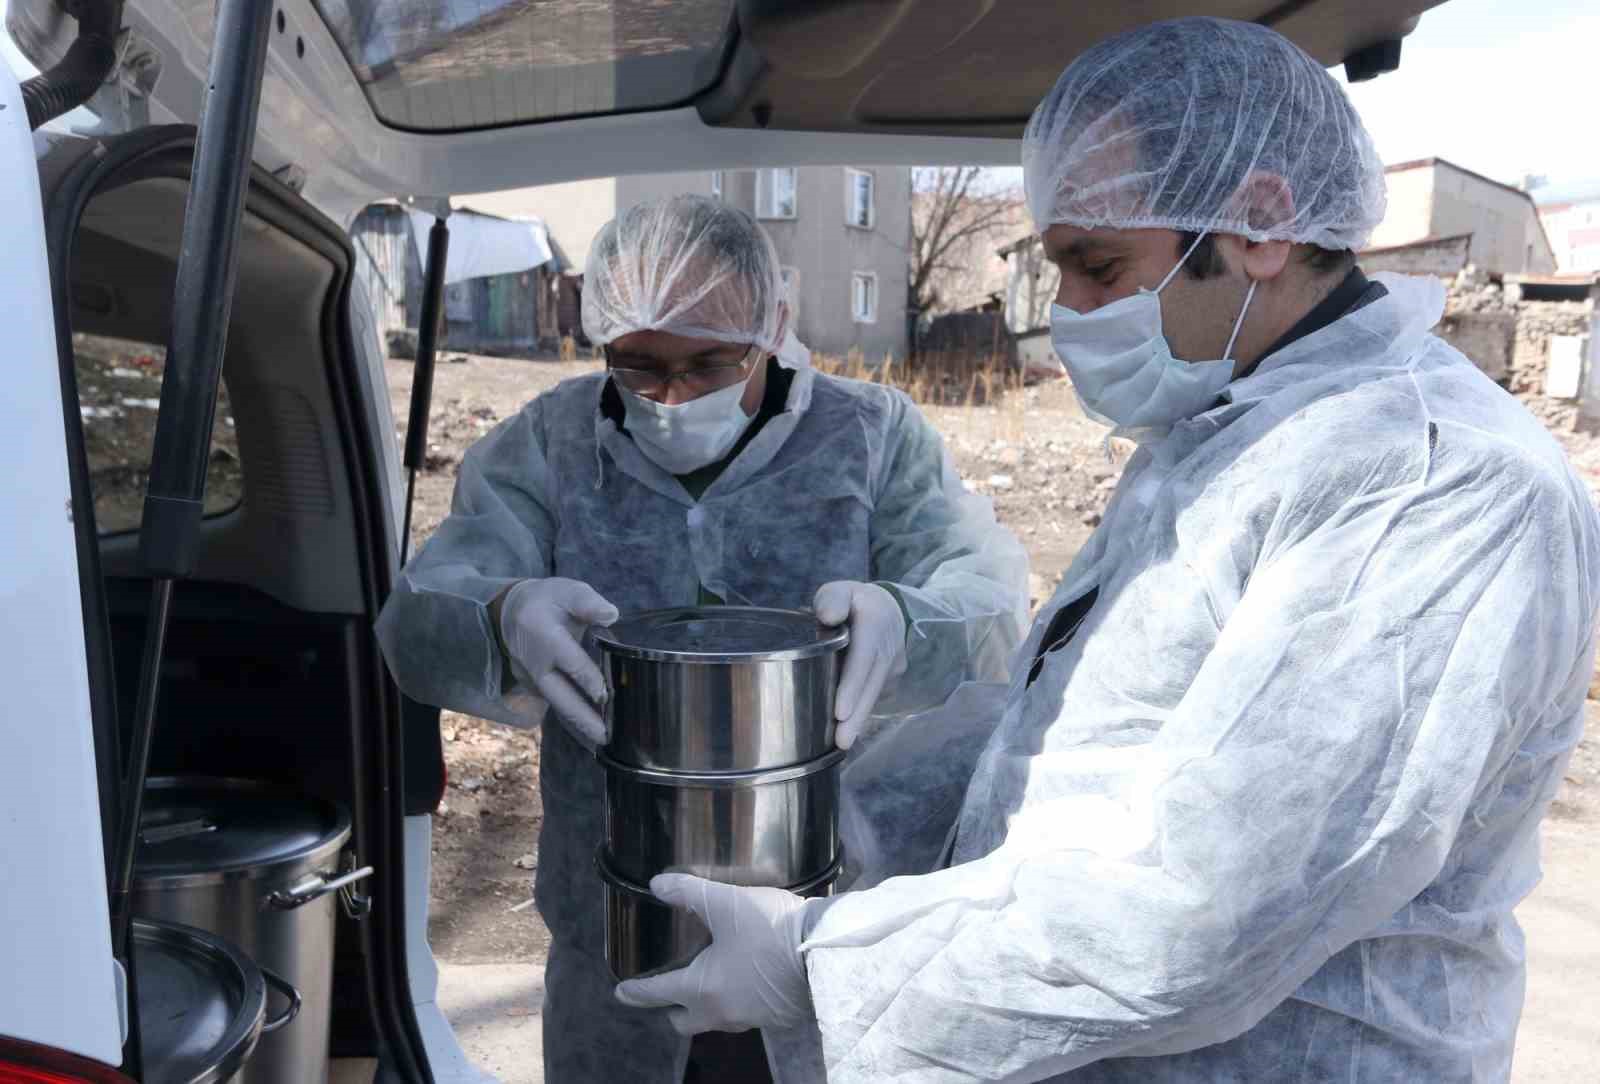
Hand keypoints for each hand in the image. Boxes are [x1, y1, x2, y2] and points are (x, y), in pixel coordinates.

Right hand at [499, 578, 618, 744]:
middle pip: (557, 693)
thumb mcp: (567, 591)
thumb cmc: (547, 601)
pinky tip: (593, 729)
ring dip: (578, 722)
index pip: (568, 660)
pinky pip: (556, 703)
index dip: (586, 678)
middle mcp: (534, 661)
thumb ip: (588, 602)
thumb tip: (611, 615)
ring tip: (603, 739)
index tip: (604, 696)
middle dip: (581, 716)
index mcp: (542, 633)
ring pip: (556, 703)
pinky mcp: (536, 687)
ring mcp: (532, 677)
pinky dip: (573, 717)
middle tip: (604, 736)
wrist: (512, 613)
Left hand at [613, 874, 822, 1034]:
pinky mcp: (777, 1016)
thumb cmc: (771, 929)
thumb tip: (658, 884)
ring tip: (708, 980)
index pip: (658, 993)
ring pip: (716, 1019)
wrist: (825, 951)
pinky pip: (745, 1014)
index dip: (636, 991)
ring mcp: (751, 1018)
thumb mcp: (726, 903)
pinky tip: (745, 979)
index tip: (621, 993)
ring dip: (706, 1004)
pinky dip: (737, 1001)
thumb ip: (689, 892)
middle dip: (672, 1009)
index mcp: (703, 988)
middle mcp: (723, 1011)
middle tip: (668, 990)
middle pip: (684, 1021)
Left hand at [814, 581, 907, 748]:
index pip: (863, 657)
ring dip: (860, 719)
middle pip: (871, 684)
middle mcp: (888, 647)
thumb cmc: (855, 602)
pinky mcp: (891, 677)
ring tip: (843, 742)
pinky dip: (862, 712)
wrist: (890, 609)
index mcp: (875, 623)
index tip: (841, 710)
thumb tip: (827, 617)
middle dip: (857, 714)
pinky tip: (847, 729)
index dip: (852, 684)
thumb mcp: (840, 590)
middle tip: (842, 740)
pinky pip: (875, 696)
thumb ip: (832, 599)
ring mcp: (893, 665)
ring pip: (875, 694)